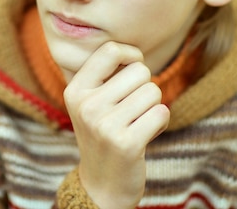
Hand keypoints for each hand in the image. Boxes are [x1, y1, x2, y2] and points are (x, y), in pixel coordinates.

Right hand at [64, 41, 169, 208]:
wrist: (102, 185)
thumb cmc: (104, 133)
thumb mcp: (91, 102)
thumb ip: (105, 75)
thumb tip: (134, 52)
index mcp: (75, 91)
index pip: (109, 50)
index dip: (131, 54)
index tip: (133, 67)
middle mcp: (86, 106)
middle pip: (139, 71)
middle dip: (145, 86)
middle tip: (133, 108)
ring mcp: (104, 125)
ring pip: (153, 91)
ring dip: (153, 106)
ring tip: (138, 122)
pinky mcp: (127, 143)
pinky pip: (162, 112)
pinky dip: (161, 122)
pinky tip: (146, 134)